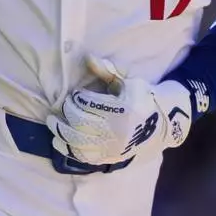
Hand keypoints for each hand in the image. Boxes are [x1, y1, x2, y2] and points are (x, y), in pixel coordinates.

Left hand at [46, 55, 193, 166]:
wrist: (162, 125)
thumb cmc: (142, 98)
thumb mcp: (127, 82)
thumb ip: (106, 71)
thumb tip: (87, 58)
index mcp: (122, 110)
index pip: (90, 105)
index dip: (77, 99)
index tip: (74, 95)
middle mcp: (117, 131)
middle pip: (81, 124)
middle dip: (67, 114)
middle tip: (61, 107)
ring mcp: (113, 147)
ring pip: (79, 142)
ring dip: (62, 132)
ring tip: (53, 123)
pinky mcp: (109, 157)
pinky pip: (84, 157)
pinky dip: (69, 148)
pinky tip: (60, 140)